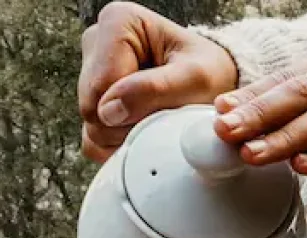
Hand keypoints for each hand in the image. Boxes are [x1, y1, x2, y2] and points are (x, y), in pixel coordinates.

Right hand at [79, 1, 237, 161]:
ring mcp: (92, 71)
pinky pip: (93, 139)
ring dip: (125, 137)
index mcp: (117, 22)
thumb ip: (154, 90)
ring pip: (92, 125)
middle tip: (162, 121)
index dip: (128, 112)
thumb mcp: (195, 79)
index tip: (161, 112)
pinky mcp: (94, 99)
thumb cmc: (209, 74)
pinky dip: (119, 146)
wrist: (216, 85)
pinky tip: (143, 135)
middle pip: (90, 106)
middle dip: (127, 126)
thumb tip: (108, 111)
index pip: (100, 86)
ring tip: (156, 124)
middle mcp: (97, 41)